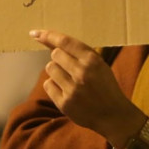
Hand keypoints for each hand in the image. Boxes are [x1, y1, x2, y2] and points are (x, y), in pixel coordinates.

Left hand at [30, 29, 144, 147]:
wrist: (113, 115)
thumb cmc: (105, 86)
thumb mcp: (100, 65)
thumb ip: (79, 53)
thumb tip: (50, 41)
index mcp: (93, 60)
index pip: (64, 42)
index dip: (48, 35)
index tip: (35, 33)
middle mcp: (82, 73)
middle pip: (55, 54)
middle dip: (59, 58)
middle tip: (70, 67)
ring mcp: (72, 89)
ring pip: (50, 68)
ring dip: (56, 72)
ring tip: (69, 80)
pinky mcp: (64, 103)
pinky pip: (48, 85)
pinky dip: (54, 86)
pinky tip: (66, 90)